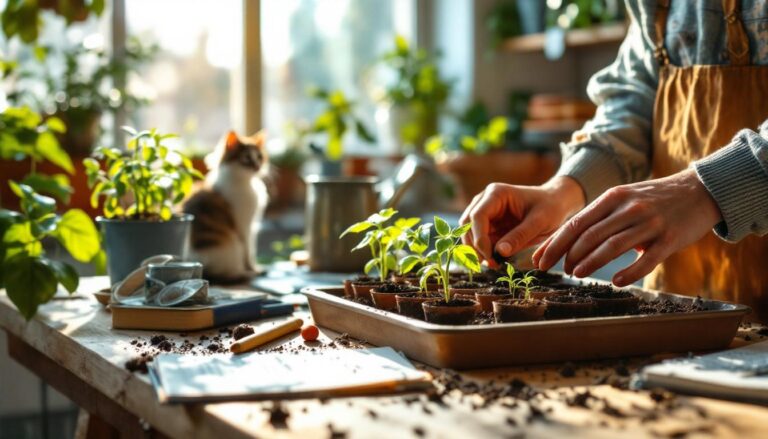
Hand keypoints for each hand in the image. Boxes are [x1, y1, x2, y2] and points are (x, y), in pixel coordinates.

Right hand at [460, 176, 585, 268]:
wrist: (555, 203)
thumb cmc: (549, 207)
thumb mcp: (539, 222)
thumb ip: (520, 236)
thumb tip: (499, 253)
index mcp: (496, 194)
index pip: (477, 216)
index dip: (479, 238)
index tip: (490, 257)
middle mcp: (484, 201)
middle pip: (467, 226)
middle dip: (475, 247)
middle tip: (492, 265)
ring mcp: (484, 213)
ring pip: (469, 234)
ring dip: (477, 251)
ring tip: (494, 265)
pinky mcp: (488, 225)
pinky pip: (478, 240)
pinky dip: (483, 252)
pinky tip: (495, 261)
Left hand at [533, 169, 721, 285]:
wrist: (699, 190)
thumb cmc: (653, 199)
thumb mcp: (624, 198)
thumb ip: (599, 217)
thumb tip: (565, 242)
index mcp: (613, 197)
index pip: (576, 223)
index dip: (556, 243)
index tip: (541, 260)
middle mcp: (629, 208)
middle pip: (590, 235)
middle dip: (568, 254)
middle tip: (559, 270)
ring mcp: (650, 223)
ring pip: (613, 246)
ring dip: (591, 262)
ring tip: (576, 274)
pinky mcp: (670, 238)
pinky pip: (646, 259)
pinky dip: (630, 272)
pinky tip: (617, 282)